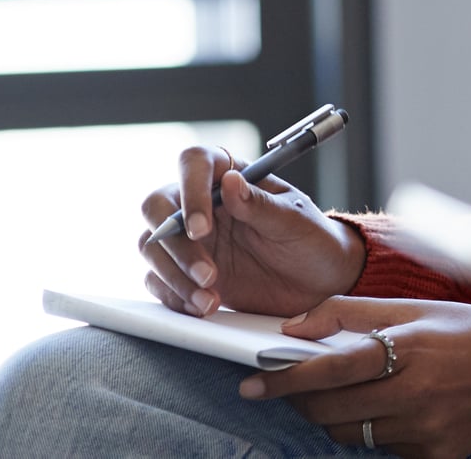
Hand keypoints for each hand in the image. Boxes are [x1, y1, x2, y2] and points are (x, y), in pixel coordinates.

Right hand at [139, 144, 364, 318]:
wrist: (319, 284)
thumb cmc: (311, 240)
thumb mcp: (294, 221)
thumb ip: (260, 204)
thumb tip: (230, 182)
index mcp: (230, 175)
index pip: (194, 163)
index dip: (189, 191)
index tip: (202, 228)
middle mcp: (201, 203)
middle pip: (157, 206)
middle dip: (175, 244)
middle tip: (208, 273)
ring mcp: (190, 239)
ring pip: (152, 247)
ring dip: (174, 276)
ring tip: (211, 298)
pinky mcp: (185, 273)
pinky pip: (158, 281)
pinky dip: (174, 296)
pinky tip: (204, 306)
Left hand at [240, 297, 470, 458]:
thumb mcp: (419, 309)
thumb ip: (353, 314)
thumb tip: (295, 326)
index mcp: (410, 348)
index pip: (330, 369)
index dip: (285, 379)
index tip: (253, 382)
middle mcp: (415, 394)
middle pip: (331, 411)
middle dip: (303, 400)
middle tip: (295, 387)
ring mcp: (426, 431)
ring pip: (352, 434)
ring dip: (340, 415)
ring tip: (358, 391)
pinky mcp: (437, 457)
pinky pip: (386, 450)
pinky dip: (381, 431)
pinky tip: (401, 409)